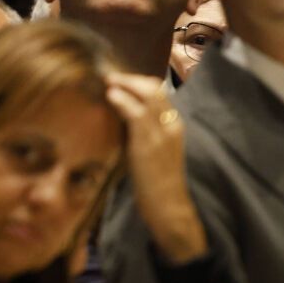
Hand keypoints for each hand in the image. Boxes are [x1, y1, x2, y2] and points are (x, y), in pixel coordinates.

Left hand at [104, 73, 207, 263]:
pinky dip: (122, 99)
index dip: (141, 83)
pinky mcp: (149, 141)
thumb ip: (143, 134)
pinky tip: (110, 96)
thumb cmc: (157, 184)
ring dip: (125, 84)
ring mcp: (162, 132)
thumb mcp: (153, 153)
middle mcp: (172, 125)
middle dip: (132, 79)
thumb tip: (123, 120)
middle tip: (111, 77)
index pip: (162, 94)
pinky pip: (136, 111)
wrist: (167, 205)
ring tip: (107, 81)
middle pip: (155, 89)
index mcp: (175, 127)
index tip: (123, 81)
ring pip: (147, 95)